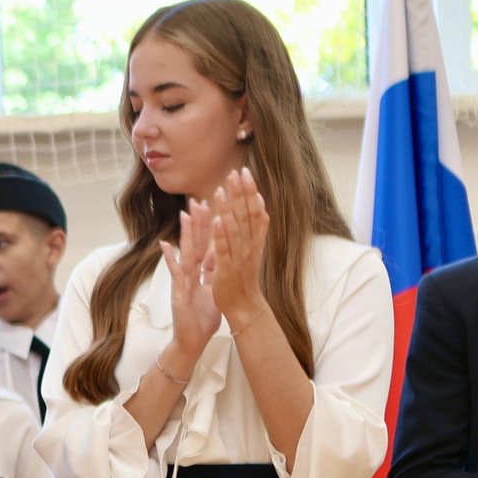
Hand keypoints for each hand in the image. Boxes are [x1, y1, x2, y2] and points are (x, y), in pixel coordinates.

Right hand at [159, 197, 221, 361]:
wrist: (192, 343)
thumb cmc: (202, 321)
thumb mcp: (212, 292)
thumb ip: (213, 274)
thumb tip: (218, 256)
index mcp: (201, 274)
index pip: (206, 246)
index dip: (209, 228)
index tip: (213, 207)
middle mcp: (190, 275)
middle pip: (196, 244)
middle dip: (198, 223)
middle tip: (199, 200)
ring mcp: (183, 282)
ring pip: (186, 253)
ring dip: (186, 234)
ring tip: (186, 214)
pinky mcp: (178, 293)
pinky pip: (176, 273)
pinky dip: (170, 259)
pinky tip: (164, 245)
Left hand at [208, 170, 270, 330]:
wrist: (244, 306)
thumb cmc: (244, 277)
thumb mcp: (252, 249)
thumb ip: (255, 228)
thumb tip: (259, 204)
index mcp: (254, 240)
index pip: (255, 210)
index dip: (251, 191)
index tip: (245, 172)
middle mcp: (250, 246)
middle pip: (247, 214)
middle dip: (241, 192)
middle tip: (236, 171)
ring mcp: (239, 257)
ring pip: (235, 229)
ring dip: (228, 208)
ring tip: (221, 190)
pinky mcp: (226, 269)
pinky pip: (224, 250)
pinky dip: (222, 235)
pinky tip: (217, 220)